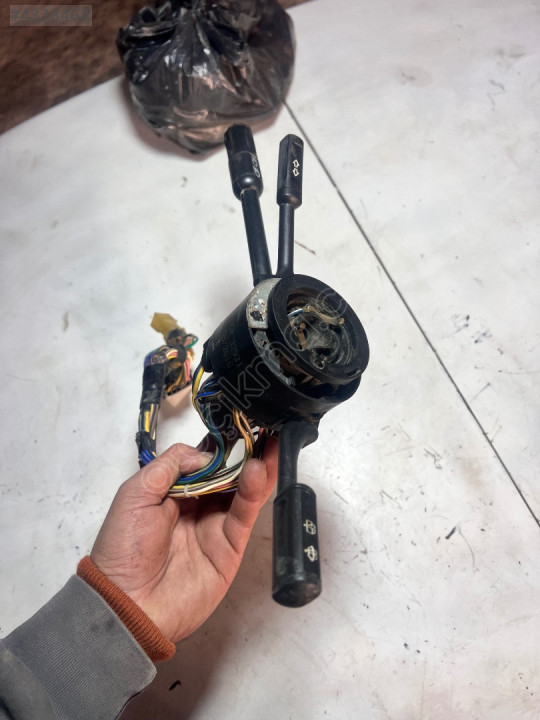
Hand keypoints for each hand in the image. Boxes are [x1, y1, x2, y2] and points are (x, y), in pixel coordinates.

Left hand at [90, 440, 277, 642]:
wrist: (128, 603)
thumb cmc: (124, 547)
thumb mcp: (136, 494)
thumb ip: (170, 466)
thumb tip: (205, 454)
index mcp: (172, 493)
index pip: (202, 462)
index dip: (219, 444)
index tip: (237, 422)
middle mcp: (197, 507)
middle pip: (227, 474)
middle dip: (244, 451)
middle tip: (264, 426)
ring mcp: (215, 526)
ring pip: (242, 491)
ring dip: (257, 466)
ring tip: (270, 441)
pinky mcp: (230, 547)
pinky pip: (245, 514)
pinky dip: (255, 491)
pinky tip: (258, 470)